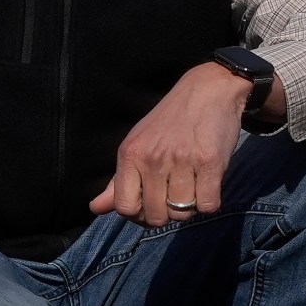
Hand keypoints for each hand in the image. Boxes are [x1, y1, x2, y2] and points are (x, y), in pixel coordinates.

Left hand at [89, 63, 253, 226]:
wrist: (209, 90)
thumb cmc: (170, 121)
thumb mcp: (137, 144)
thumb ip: (118, 181)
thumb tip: (95, 208)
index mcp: (130, 154)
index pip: (125, 207)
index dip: (138, 216)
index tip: (150, 206)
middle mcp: (153, 158)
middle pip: (156, 216)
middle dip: (166, 214)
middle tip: (174, 196)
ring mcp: (182, 161)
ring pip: (183, 213)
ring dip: (190, 207)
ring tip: (192, 186)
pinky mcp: (210, 162)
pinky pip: (208, 205)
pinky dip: (209, 202)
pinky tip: (207, 184)